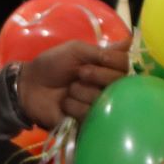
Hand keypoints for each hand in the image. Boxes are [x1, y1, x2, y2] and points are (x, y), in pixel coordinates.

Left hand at [16, 39, 130, 126]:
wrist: (30, 86)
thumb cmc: (53, 64)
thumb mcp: (77, 50)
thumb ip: (104, 51)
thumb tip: (132, 41)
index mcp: (108, 68)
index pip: (129, 66)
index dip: (116, 63)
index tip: (100, 59)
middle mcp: (108, 87)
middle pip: (120, 84)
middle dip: (97, 76)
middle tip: (79, 74)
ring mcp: (99, 106)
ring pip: (103, 100)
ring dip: (81, 92)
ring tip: (68, 90)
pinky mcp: (88, 122)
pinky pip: (90, 114)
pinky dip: (74, 106)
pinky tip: (65, 104)